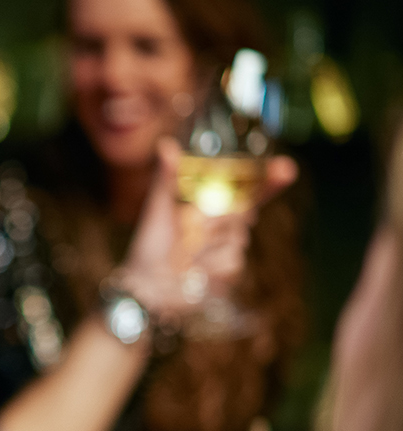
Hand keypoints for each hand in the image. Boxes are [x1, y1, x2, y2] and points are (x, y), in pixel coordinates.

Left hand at [117, 138, 296, 319]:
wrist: (145, 285)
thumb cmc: (151, 246)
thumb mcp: (159, 209)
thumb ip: (167, 178)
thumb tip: (166, 145)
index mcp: (216, 208)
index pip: (251, 192)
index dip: (270, 180)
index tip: (286, 168)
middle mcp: (228, 228)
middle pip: (242, 214)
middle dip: (217, 218)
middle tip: (191, 225)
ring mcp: (231, 251)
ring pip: (235, 240)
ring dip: (206, 244)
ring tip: (183, 252)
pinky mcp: (229, 275)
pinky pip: (229, 262)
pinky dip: (206, 264)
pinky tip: (190, 270)